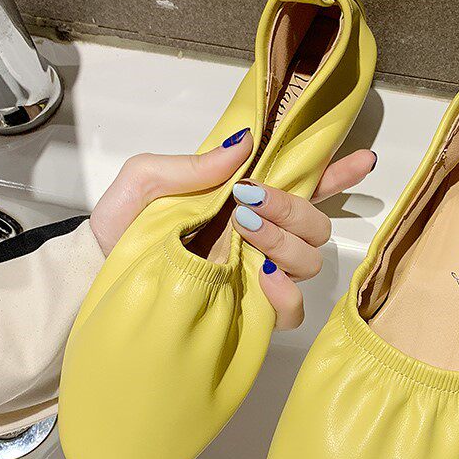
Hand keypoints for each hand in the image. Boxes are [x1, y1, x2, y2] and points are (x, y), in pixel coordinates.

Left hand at [89, 130, 375, 329]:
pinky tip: (263, 278)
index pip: (304, 185)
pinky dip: (285, 292)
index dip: (337, 172)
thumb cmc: (121, 224)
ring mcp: (258, 275)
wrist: (96, 274)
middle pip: (316, 225)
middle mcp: (262, 238)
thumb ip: (195, 165)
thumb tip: (245, 146)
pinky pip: (291, 308)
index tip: (362, 158)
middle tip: (248, 204)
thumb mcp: (148, 180)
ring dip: (284, 242)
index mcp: (245, 202)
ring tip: (244, 235)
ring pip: (310, 260)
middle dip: (292, 209)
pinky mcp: (249, 312)